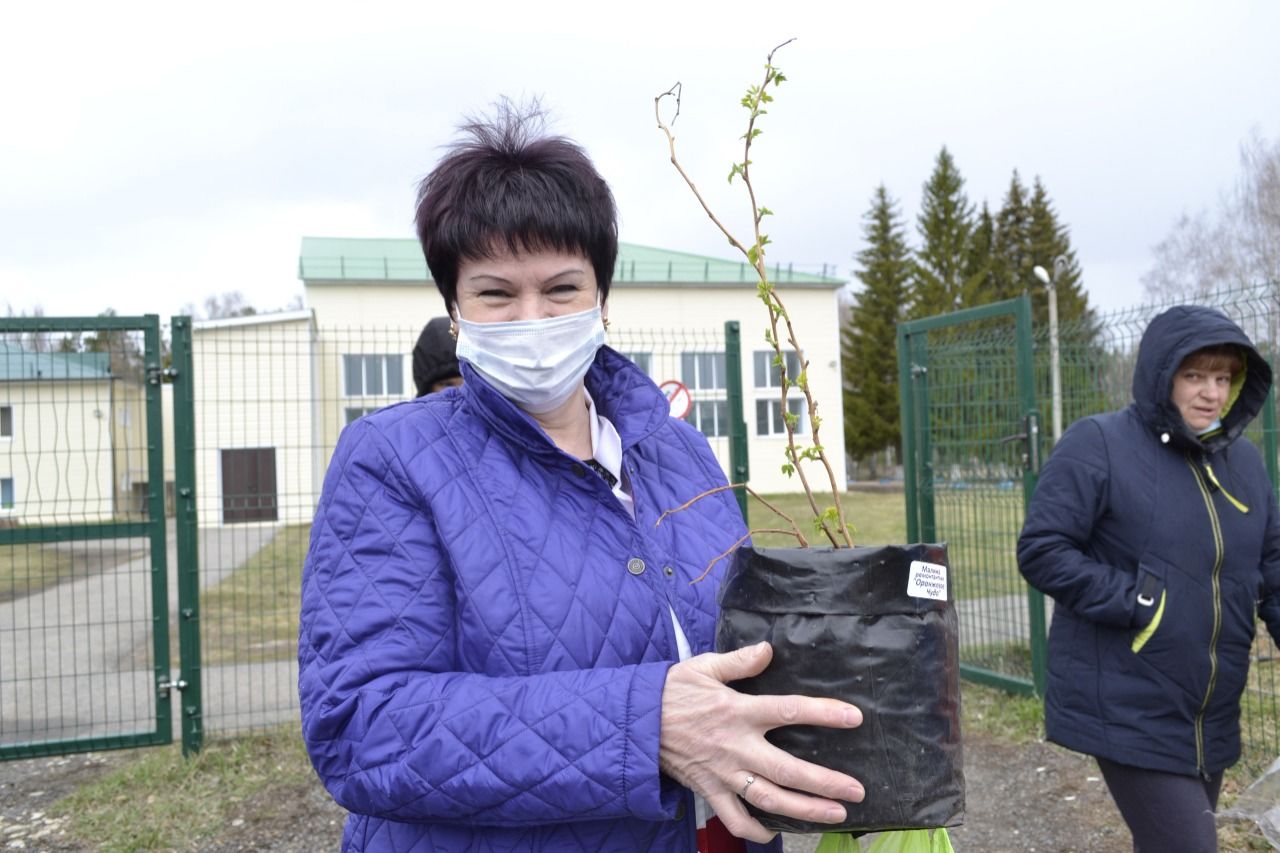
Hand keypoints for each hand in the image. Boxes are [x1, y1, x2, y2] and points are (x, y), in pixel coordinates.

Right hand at [658, 641, 864, 842]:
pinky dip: (756, 830)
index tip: (854, 717)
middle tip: (856, 791)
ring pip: (769, 799)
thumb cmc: (671, 691)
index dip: (824, 714)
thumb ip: (739, 661)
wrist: (634, 721)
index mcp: (738, 711)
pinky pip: (735, 819)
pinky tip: (777, 831)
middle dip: (826, 782)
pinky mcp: (709, 790)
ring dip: (805, 810)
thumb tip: (768, 649)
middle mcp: (736, 746)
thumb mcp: (704, 666)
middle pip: (788, 769)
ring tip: (835, 815)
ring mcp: (723, 773)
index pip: (789, 710)